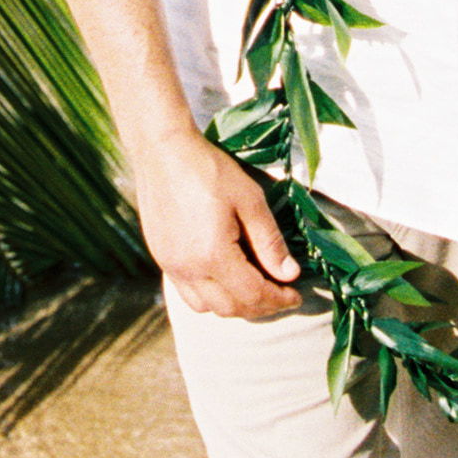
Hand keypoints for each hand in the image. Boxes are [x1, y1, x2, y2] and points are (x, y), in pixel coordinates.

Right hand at [134, 129, 301, 318]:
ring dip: (234, 305)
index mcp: (212, 255)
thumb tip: (289, 273)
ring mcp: (170, 265)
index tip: (296, 295)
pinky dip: (211, 295)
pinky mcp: (161, 257)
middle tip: (281, 294)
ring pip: (206, 306)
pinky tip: (225, 277)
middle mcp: (188, 268)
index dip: (279, 299)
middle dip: (261, 306)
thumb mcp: (250, 199)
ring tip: (254, 288)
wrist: (162, 150)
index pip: (252, 295)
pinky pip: (187, 292)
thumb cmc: (209, 169)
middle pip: (230, 308)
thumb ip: (270, 241)